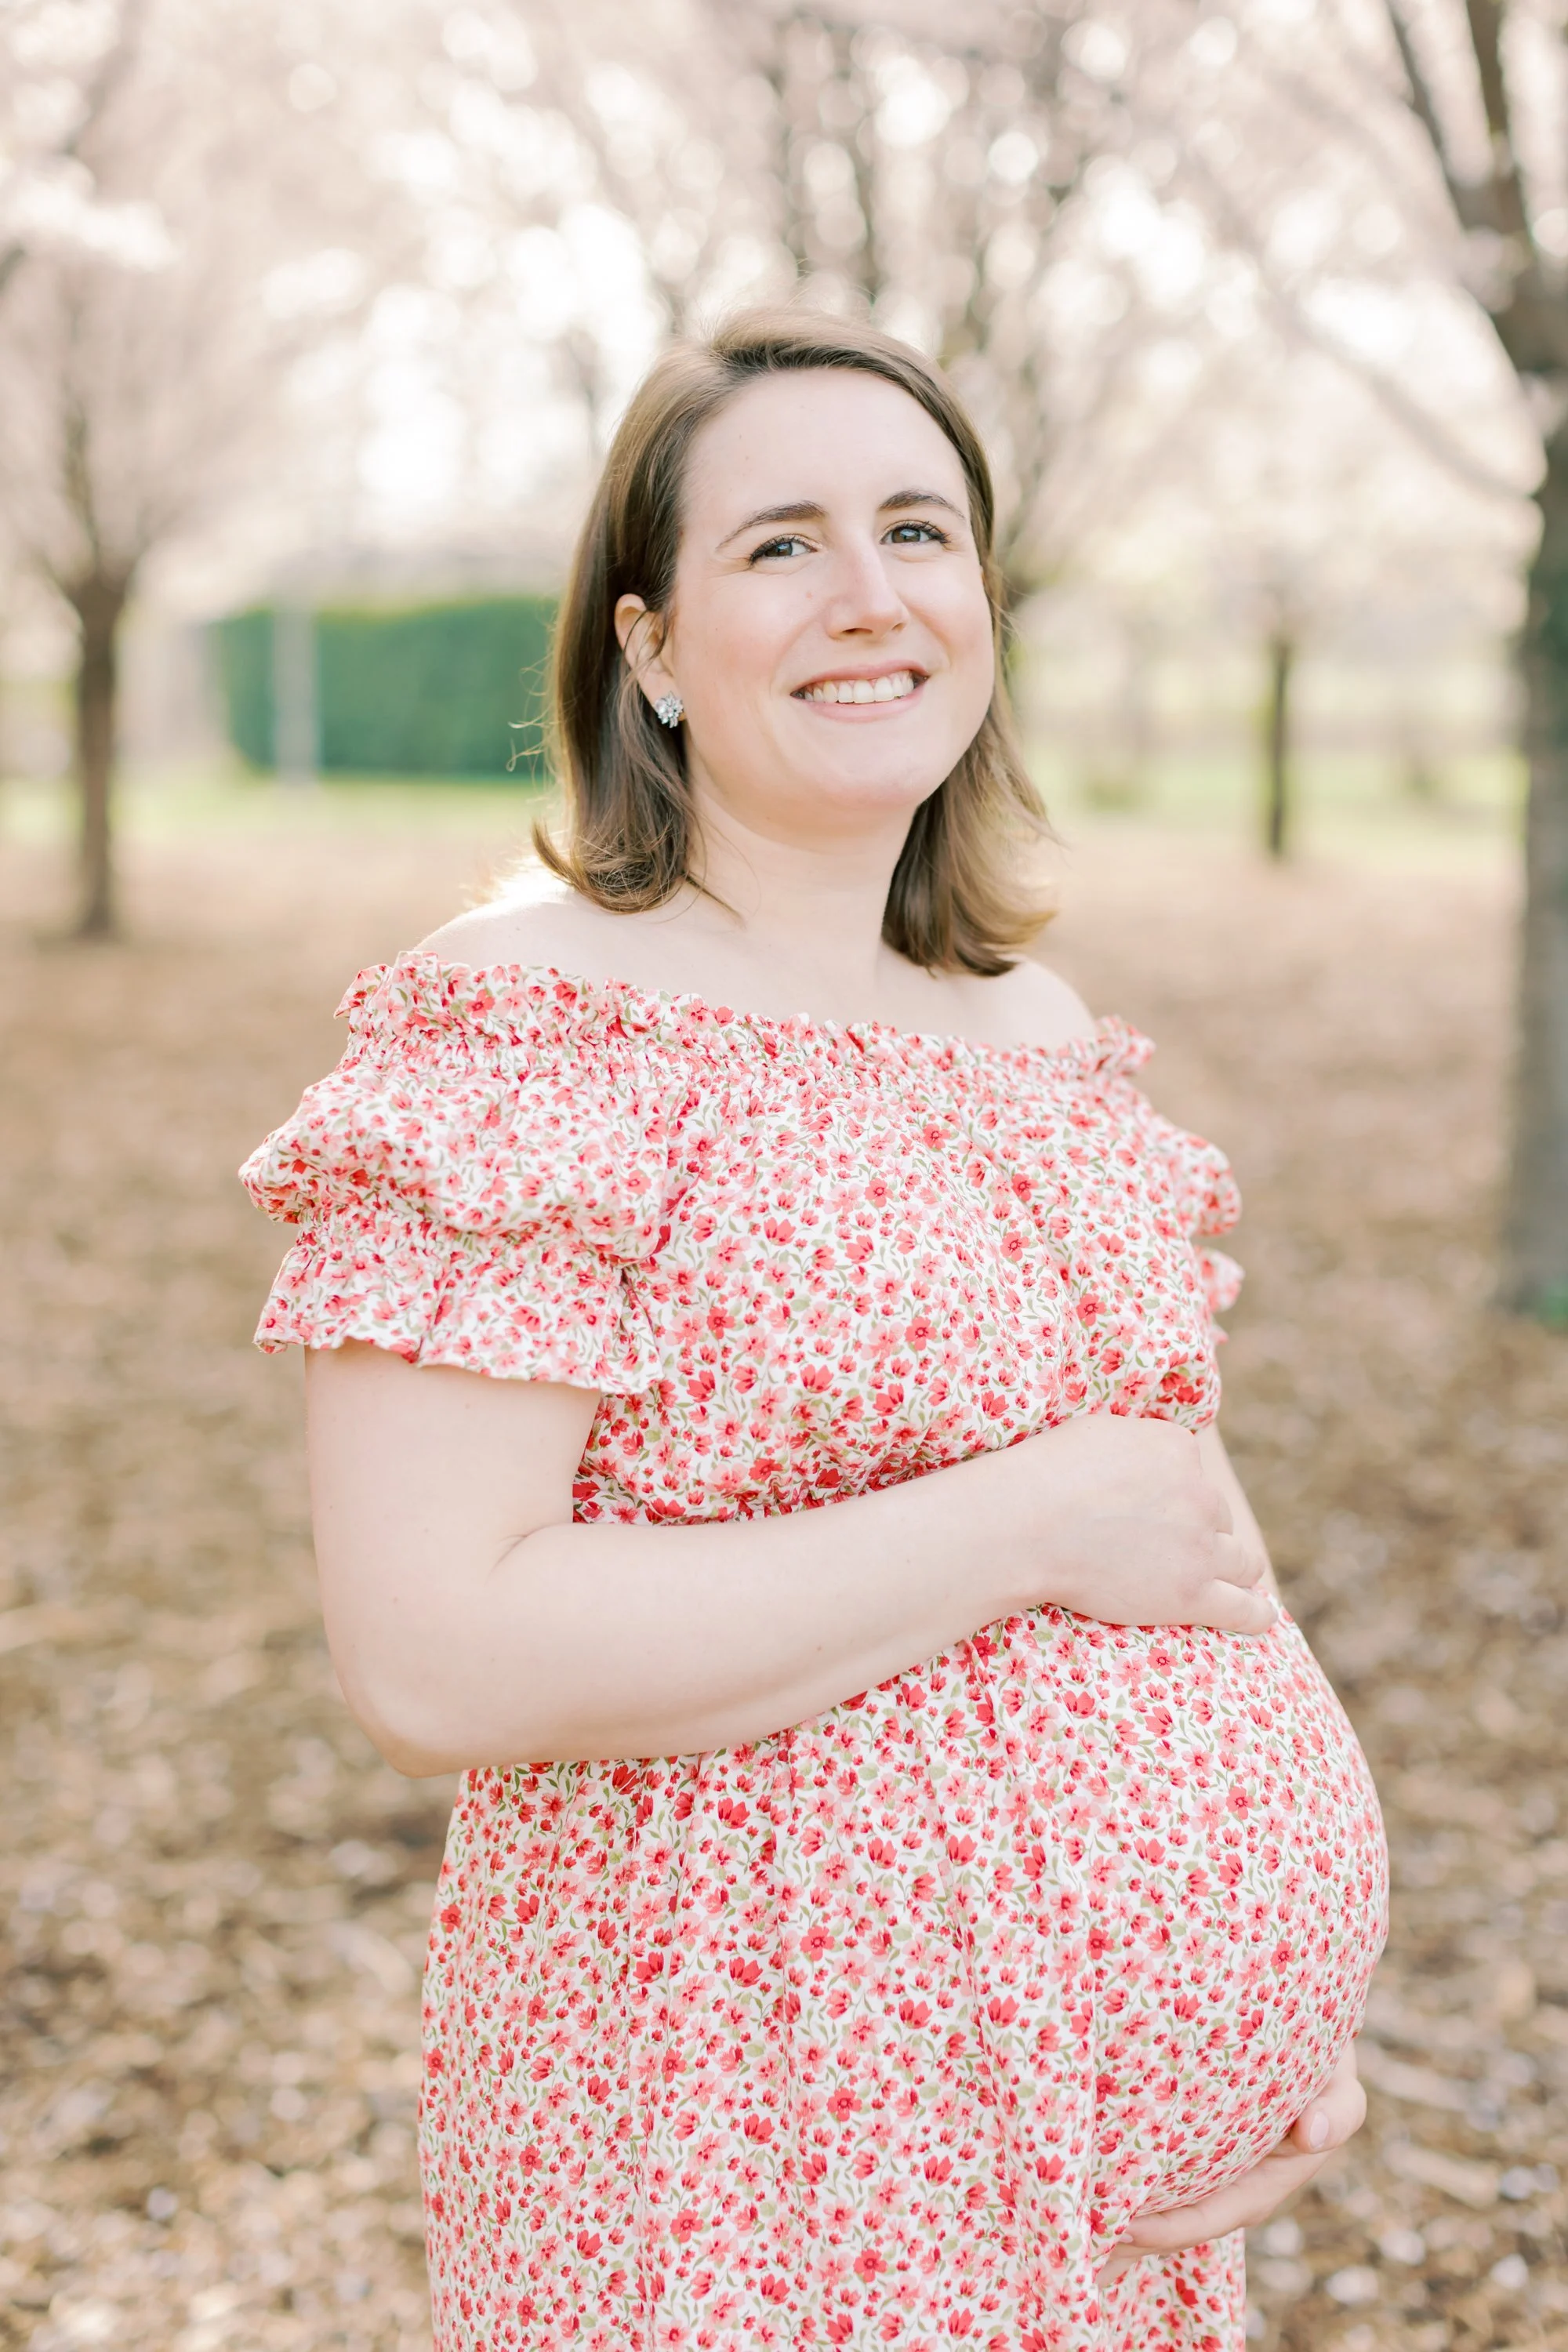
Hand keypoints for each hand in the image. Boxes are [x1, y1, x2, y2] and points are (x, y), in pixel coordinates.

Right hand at [1020, 1412, 1278, 1635]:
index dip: (1173, 1491)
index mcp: (1178, 1448)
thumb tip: (1149, 1447)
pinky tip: (1260, 1614)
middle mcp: (1200, 1493)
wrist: (1029, 1525)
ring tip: (1233, 1582)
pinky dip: (1255, 1612)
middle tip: (1164, 1547)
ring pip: (1240, 1560)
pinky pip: (1243, 1608)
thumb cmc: (1046, 1476)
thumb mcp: (1099, 1432)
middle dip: (1197, 1529)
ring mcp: (1200, 1546)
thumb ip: (1137, 1440)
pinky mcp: (1193, 1594)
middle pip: (1215, 1514)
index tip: (1150, 1507)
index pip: (1192, 1471)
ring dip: (1234, 1568)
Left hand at [1098, 2045, 1366, 2283]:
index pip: (1212, 2216)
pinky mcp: (1187, 2146)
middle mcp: (1230, 2186)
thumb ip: (1338, 2109)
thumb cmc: (1323, 2063)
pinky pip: (1153, 2171)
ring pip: (1158, 2201)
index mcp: (1263, 2184)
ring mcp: (1207, 2169)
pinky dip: (1122, 2180)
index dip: (1171, 2227)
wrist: (1305, 2035)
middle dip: (1130, 2237)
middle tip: (1078, 2242)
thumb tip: (1311, 2132)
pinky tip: (1081, 2180)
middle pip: (1174, 2220)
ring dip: (1118, 2215)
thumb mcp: (1341, 2087)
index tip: (1126, 2225)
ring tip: (1070, 2224)